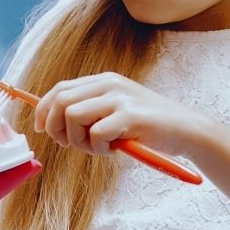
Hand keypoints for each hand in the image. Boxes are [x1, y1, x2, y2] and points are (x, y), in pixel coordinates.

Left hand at [34, 71, 202, 158]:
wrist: (188, 130)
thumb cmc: (148, 127)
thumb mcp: (115, 112)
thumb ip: (89, 111)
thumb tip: (51, 122)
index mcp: (103, 81)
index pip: (59, 90)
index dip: (43, 110)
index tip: (41, 129)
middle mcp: (109, 84)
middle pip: (60, 102)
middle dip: (57, 128)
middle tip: (72, 145)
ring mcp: (120, 98)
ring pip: (73, 116)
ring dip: (79, 140)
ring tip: (100, 147)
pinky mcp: (130, 116)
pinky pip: (95, 134)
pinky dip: (99, 148)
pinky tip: (116, 149)